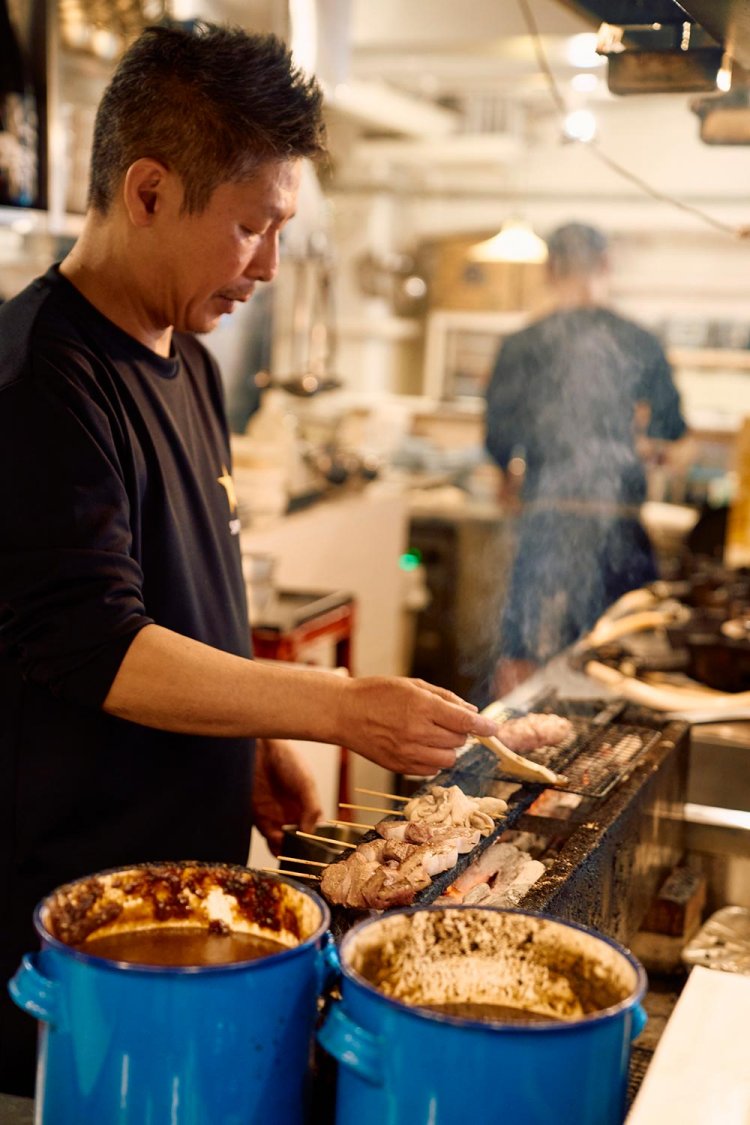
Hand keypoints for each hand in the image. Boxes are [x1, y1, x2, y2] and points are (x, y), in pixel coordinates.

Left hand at [252, 737, 322, 855]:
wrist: (259, 751)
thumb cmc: (287, 760)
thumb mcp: (306, 783)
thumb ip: (312, 808)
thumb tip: (310, 833)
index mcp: (309, 805)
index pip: (318, 830)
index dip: (321, 841)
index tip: (323, 851)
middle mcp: (294, 814)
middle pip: (302, 841)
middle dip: (304, 851)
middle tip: (306, 859)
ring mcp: (277, 818)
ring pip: (286, 845)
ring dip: (289, 852)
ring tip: (293, 856)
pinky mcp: (261, 819)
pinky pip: (270, 840)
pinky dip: (276, 847)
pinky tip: (280, 845)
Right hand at [338, 677, 497, 775]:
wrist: (343, 713)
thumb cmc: (377, 693)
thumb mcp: (413, 685)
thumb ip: (446, 698)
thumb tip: (472, 714)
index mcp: (422, 707)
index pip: (464, 722)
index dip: (484, 727)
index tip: (494, 729)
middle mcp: (417, 732)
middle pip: (459, 741)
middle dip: (460, 732)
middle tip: (444, 721)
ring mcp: (408, 752)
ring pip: (448, 758)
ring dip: (448, 747)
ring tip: (432, 734)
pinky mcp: (400, 767)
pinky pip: (432, 769)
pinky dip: (434, 759)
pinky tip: (421, 746)